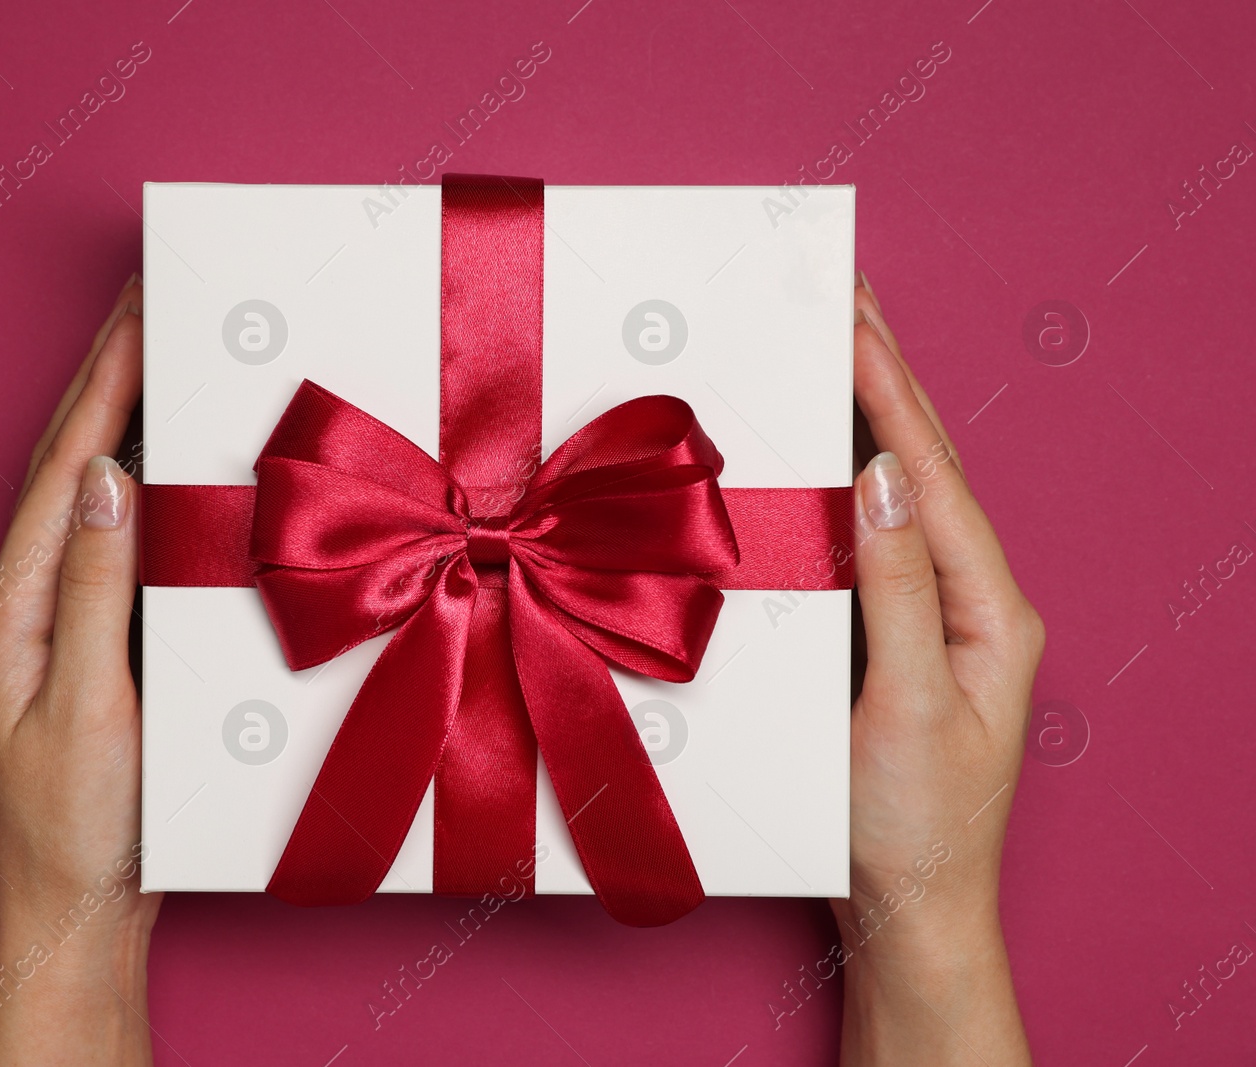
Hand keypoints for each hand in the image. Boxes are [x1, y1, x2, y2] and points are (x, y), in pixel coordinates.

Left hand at [0, 275, 158, 1065]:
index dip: (100, 388)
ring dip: (118, 418)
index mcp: (11, 610)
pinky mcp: (93, 642)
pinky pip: (116, 542)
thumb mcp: (86, 712)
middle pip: (65, 468)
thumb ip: (93, 595)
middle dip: (104, 378)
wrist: (80, 912)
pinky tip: (167, 460)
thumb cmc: (78, 828)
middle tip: (145, 301)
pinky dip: (141, 483)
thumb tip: (106, 483)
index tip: (137, 313)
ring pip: (88, 499)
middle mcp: (25, 603)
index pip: (62, 475)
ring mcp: (57, 621)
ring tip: (156, 351)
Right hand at [835, 274, 1042, 1064]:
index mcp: (992, 612)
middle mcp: (971, 603)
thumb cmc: (912, 830)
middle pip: (925, 470)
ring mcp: (933, 620)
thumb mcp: (907, 710)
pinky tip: (821, 454)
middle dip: (888, 378)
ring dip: (868, 418)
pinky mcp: (891, 641)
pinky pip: (867, 543)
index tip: (850, 315)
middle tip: (849, 294)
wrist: (905, 916)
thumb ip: (899, 593)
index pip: (930, 480)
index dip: (889, 393)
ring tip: (837, 346)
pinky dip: (843, 483)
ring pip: (897, 499)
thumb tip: (880, 484)